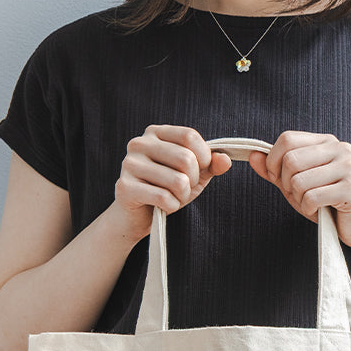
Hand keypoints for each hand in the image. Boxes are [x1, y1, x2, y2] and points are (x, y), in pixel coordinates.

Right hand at [114, 124, 232, 241]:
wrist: (136, 217)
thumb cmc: (165, 190)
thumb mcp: (192, 175)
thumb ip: (210, 165)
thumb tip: (225, 160)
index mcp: (155, 133)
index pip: (189, 136)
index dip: (204, 156)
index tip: (201, 170)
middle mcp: (139, 143)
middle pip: (185, 158)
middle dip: (193, 181)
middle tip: (184, 189)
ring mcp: (130, 164)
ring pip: (177, 181)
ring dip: (183, 196)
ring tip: (174, 198)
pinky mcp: (125, 187)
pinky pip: (163, 197)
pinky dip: (172, 206)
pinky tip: (165, 206)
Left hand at [247, 131, 350, 252]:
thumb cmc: (328, 205)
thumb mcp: (296, 186)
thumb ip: (275, 171)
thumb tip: (253, 156)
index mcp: (326, 142)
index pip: (287, 139)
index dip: (273, 162)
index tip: (279, 180)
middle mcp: (339, 149)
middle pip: (290, 159)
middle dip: (285, 184)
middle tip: (297, 196)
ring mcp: (347, 167)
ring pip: (299, 180)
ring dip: (298, 199)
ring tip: (310, 204)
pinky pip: (312, 197)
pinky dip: (308, 209)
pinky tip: (318, 211)